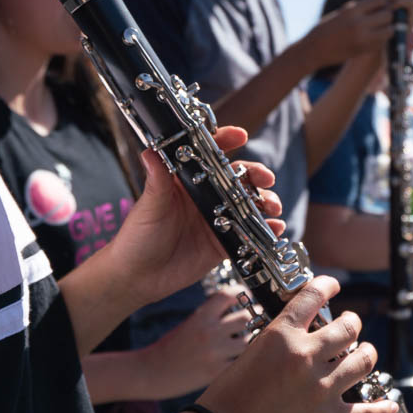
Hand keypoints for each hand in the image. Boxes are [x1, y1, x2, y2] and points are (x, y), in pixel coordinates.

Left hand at [104, 126, 283, 304]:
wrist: (138, 277)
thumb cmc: (137, 237)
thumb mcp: (148, 207)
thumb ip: (156, 181)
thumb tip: (150, 152)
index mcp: (186, 181)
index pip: (208, 154)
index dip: (226, 141)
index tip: (241, 135)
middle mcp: (204, 197)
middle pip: (237, 178)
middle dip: (255, 174)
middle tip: (266, 178)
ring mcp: (217, 219)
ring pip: (248, 204)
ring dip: (265, 202)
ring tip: (273, 206)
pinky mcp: (223, 243)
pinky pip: (250, 234)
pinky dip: (266, 231)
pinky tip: (275, 229)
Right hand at [146, 289, 252, 396]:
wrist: (150, 372)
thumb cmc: (167, 348)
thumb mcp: (187, 324)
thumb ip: (210, 317)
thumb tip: (235, 310)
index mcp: (200, 316)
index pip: (228, 295)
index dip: (241, 292)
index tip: (245, 295)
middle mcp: (210, 332)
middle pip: (245, 317)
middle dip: (249, 318)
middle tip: (250, 320)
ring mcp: (215, 353)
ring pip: (249, 340)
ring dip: (248, 340)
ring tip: (242, 342)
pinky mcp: (217, 372)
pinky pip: (240, 361)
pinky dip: (241, 359)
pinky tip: (236, 359)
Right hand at [193, 277, 397, 412]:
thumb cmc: (224, 402)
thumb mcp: (249, 355)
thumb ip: (278, 344)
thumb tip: (299, 339)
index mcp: (282, 336)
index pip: (314, 296)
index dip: (328, 285)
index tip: (333, 285)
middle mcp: (306, 357)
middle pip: (349, 327)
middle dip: (352, 323)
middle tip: (349, 325)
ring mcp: (321, 389)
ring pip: (365, 360)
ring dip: (366, 355)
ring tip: (364, 355)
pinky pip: (368, 412)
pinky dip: (382, 408)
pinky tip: (389, 404)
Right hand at [301, 0, 412, 68]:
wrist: (315, 48)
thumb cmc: (329, 27)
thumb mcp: (344, 11)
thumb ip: (363, 4)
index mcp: (352, 10)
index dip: (386, 0)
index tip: (387, 1)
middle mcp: (358, 23)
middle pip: (388, 14)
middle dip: (389, 14)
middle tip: (385, 16)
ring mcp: (362, 38)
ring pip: (389, 30)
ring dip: (388, 28)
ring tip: (382, 27)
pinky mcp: (364, 50)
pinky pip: (382, 42)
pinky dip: (382, 39)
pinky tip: (375, 37)